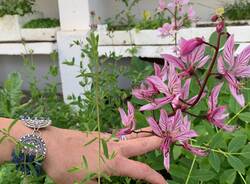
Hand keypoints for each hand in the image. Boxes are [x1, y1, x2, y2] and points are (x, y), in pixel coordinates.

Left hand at [43, 127, 165, 183]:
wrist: (49, 144)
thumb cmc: (65, 166)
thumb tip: (104, 183)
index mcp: (113, 162)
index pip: (141, 170)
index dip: (155, 178)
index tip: (165, 182)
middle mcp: (114, 147)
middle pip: (142, 142)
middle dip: (156, 141)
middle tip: (168, 138)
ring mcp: (106, 138)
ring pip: (130, 137)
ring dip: (143, 137)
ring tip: (151, 137)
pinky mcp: (98, 135)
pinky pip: (118, 137)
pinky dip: (127, 138)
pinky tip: (123, 142)